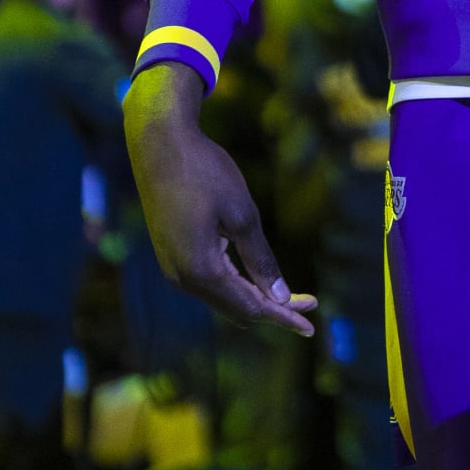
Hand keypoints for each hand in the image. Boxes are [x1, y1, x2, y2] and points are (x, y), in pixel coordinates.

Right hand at [125, 60, 315, 334]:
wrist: (159, 143)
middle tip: (308, 306)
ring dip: (254, 296)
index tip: (311, 326)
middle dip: (272, 309)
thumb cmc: (205, 174)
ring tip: (289, 296)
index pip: (250, 308)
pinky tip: (253, 276)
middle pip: (235, 308)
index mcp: (200, 272)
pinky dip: (235, 283)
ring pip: (221, 295)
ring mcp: (173, 266)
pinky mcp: (171, 252)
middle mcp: (181, 278)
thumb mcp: (242, 215)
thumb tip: (280, 297)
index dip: (283, 317)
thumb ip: (261, 260)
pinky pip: (208, 279)